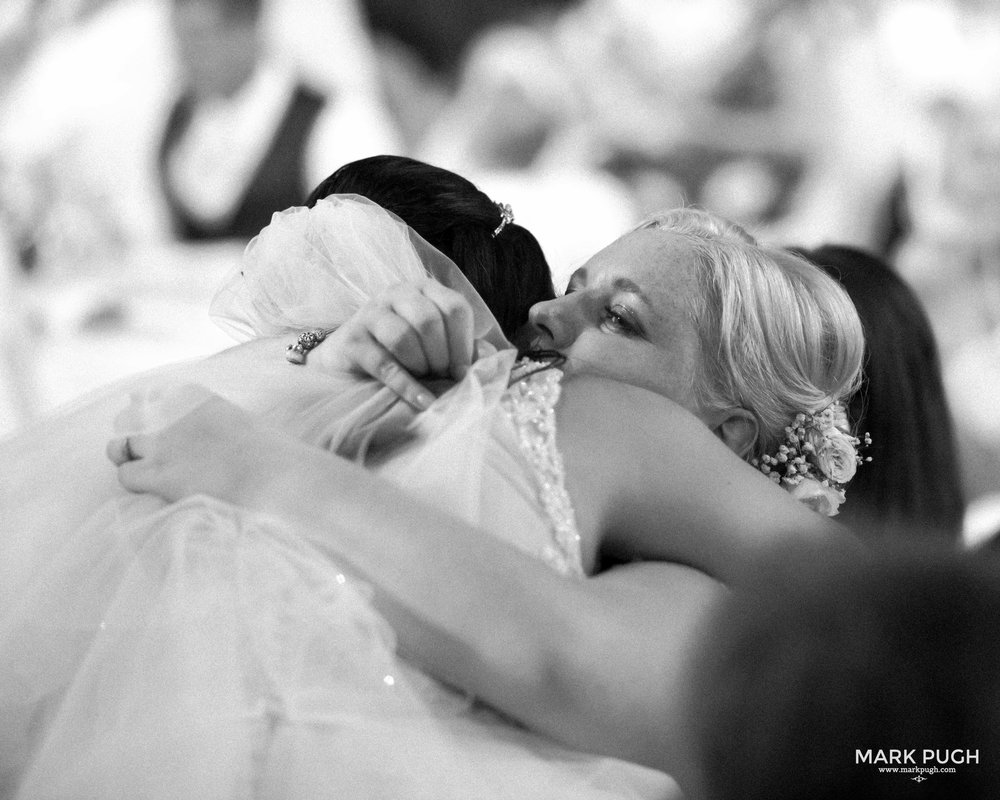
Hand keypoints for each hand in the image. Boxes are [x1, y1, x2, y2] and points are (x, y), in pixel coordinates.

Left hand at [108, 389, 298, 506]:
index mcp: (194, 397)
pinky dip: (134, 481)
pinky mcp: (156, 474)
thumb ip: (217, 424)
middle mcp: (170, 415)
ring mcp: (160, 445)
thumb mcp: (241, 424)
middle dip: (131, 430)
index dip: (149, 406)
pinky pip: (125, 475)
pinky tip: (152, 486)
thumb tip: (210, 441)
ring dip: (124, 456)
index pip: (153, 394)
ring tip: (139, 466)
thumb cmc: (269, 453)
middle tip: (145, 447)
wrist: (269, 474)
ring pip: (118, 447)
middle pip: (130, 417)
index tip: (149, 414)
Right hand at [310, 278, 474, 410]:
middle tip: (441, 375)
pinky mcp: (352, 339)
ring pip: (404, 337)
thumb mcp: (436, 344)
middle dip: (442, 356)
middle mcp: (397, 293)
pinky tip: (422, 400)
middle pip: (430, 321)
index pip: (455, 307)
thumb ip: (464, 348)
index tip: (463, 371)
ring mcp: (371, 313)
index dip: (464, 343)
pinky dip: (408, 386)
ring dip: (421, 365)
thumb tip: (491, 359)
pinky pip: (385, 363)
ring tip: (424, 377)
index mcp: (425, 289)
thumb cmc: (401, 352)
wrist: (349, 361)